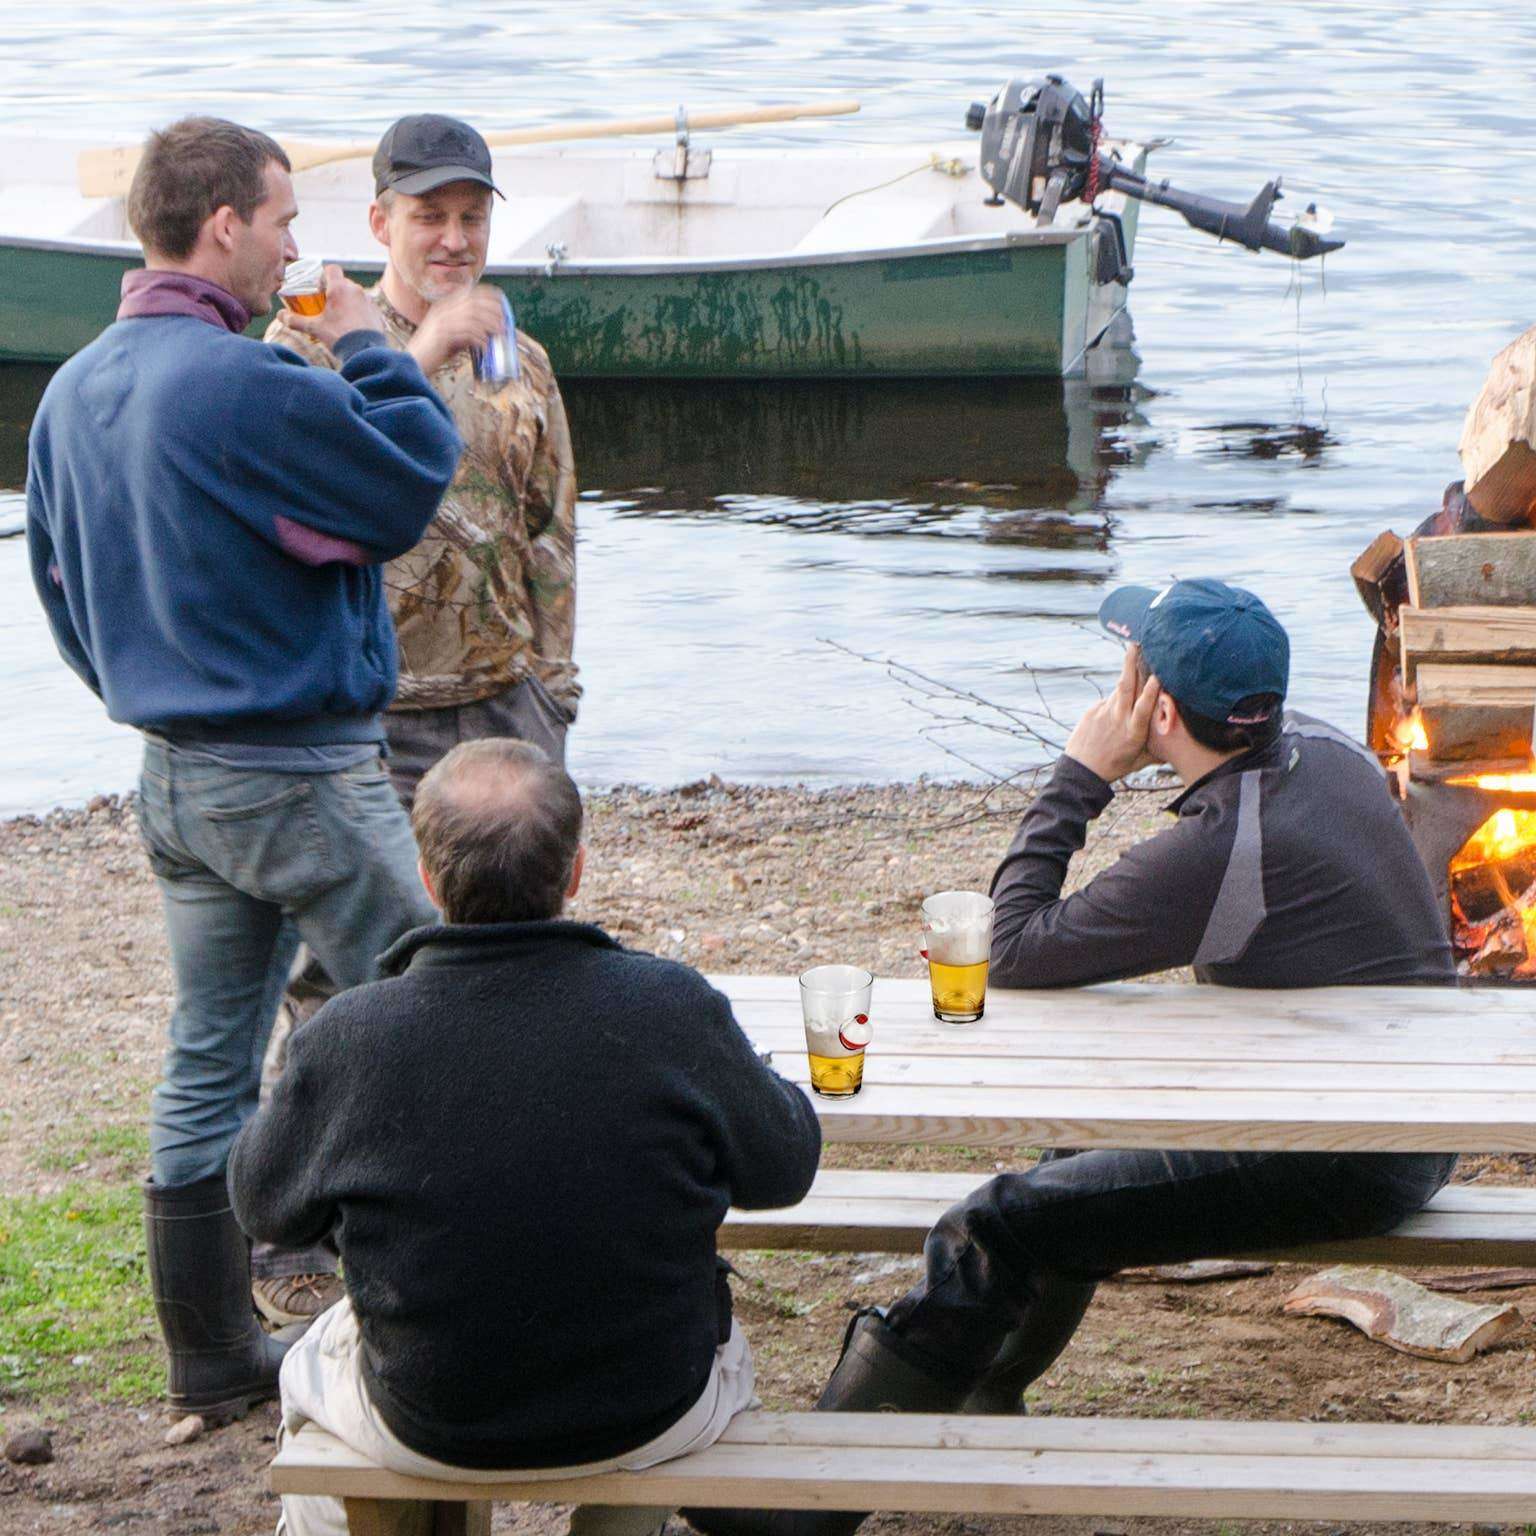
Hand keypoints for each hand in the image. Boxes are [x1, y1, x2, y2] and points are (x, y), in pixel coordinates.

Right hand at [282, 266, 380, 347]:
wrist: (366, 353)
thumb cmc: (339, 337)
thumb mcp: (314, 328)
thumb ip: (296, 320)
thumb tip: (280, 316)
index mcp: (340, 288)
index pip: (332, 269)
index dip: (324, 274)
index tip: (318, 286)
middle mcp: (356, 290)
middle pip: (343, 282)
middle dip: (334, 290)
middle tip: (326, 304)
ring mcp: (369, 301)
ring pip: (355, 294)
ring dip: (347, 300)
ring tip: (340, 316)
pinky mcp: (377, 313)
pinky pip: (366, 306)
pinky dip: (359, 311)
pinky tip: (353, 324)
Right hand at [406, 286, 508, 374]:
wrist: (414, 362)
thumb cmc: (434, 351)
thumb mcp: (452, 335)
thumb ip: (466, 330)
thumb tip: (487, 331)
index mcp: (444, 307)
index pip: (469, 293)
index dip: (487, 295)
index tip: (502, 302)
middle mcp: (442, 310)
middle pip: (473, 303)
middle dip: (492, 311)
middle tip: (504, 323)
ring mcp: (441, 321)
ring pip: (471, 316)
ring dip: (489, 324)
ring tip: (499, 333)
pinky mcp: (442, 335)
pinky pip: (465, 332)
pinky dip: (479, 338)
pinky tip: (485, 346)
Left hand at [1063, 645, 1160, 782]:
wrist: (1082, 770)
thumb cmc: (1115, 766)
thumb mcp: (1140, 760)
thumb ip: (1159, 749)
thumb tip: (1180, 743)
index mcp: (1133, 732)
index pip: (1143, 707)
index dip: (1150, 690)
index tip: (1157, 674)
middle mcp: (1118, 718)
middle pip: (1126, 686)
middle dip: (1131, 663)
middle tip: (1136, 643)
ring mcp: (1103, 713)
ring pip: (1119, 688)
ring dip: (1127, 671)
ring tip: (1134, 650)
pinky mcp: (1092, 711)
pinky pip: (1109, 699)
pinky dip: (1117, 696)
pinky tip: (1120, 699)